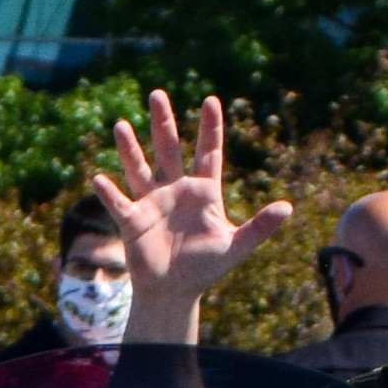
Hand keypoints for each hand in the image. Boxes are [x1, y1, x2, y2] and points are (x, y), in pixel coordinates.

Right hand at [88, 91, 294, 333]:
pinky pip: (119, 204)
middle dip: (163, 122)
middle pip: (169, 149)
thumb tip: (288, 208)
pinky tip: (99, 179)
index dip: (210, 128)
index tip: (211, 100)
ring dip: (130, 149)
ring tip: (121, 126)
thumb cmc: (205, 270)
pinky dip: (109, 193)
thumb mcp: (236, 247)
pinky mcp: (133, 221)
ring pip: (140, 169)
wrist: (174, 293)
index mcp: (203, 193)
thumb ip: (260, 227)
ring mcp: (152, 203)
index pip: (208, 153)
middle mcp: (176, 191)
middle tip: (157, 93)